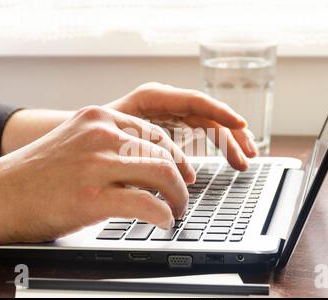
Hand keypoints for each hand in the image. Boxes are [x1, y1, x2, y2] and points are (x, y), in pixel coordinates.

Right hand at [0, 106, 195, 244]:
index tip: (185, 172)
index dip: (177, 155)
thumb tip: (147, 165)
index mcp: (99, 117)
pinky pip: (147, 203)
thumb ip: (110, 145)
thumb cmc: (36, 173)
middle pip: (163, 153)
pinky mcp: (92, 196)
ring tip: (177, 209)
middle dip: (181, 179)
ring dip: (178, 196)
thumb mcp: (76, 141)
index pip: (155, 133)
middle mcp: (101, 134)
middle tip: (184, 195)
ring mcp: (97, 163)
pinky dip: (163, 214)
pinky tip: (163, 220)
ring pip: (162, 173)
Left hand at [106, 82, 257, 169]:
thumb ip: (146, 149)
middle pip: (207, 114)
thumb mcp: (117, 139)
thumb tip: (175, 174)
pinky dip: (215, 147)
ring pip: (208, 125)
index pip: (195, 101)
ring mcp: (168, 115)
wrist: (79, 143)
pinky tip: (227, 160)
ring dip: (228, 143)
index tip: (241, 126)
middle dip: (230, 134)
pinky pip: (200, 134)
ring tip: (243, 163)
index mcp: (152, 97)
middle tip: (248, 157)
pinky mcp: (170, 128)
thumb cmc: (92, 139)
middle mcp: (164, 103)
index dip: (221, 113)